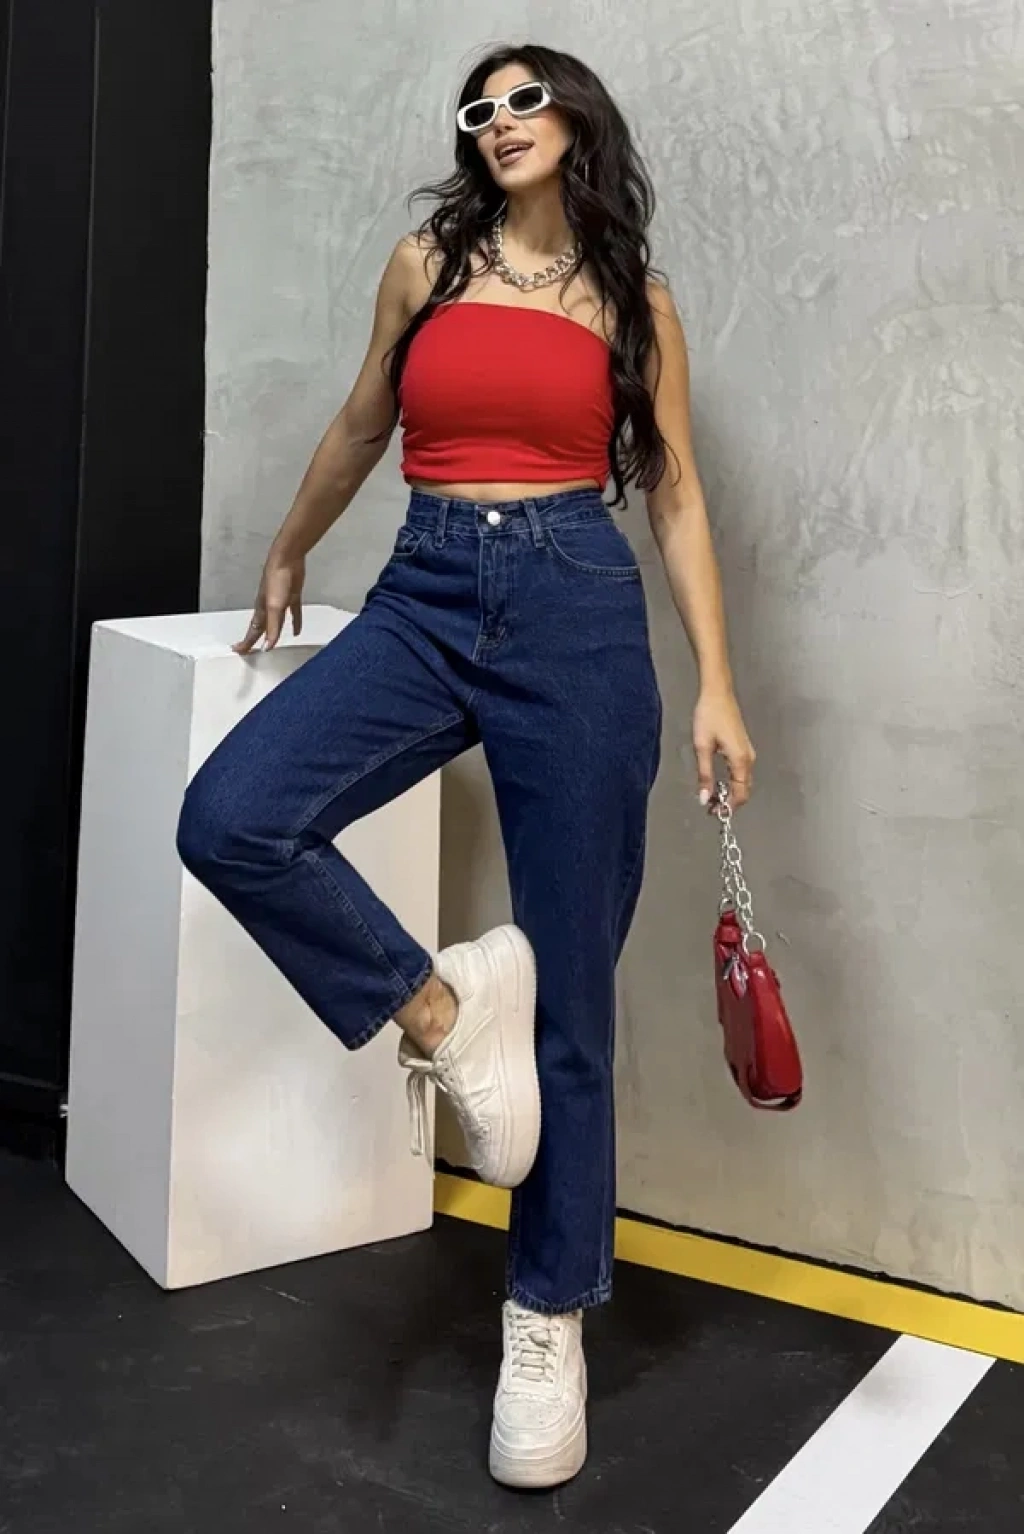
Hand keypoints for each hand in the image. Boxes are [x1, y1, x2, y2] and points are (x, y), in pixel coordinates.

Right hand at [233, 547, 305, 653]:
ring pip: (276, 623)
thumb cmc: (277, 579)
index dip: (246, 642)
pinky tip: (296, 631)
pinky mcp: (292, 596)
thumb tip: (267, 646)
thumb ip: (272, 627)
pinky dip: (294, 623)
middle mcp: (269, 608)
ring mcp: (280, 602)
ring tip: (272, 643)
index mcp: (262, 611)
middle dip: (255, 639)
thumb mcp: (274, 607)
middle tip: (250, 649)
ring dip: (274, 633)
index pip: (253, 632)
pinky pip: (293, 614)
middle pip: (261, 628)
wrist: (288, 559)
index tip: (239, 651)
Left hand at [693, 688, 755, 810]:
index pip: (740, 794)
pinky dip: (731, 781)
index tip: (714, 812)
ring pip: (743, 782)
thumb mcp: (702, 747)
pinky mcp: (743, 747)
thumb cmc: (709, 715)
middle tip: (710, 807)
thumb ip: (705, 775)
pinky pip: (741, 772)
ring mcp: (748, 752)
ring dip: (729, 792)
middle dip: (729, 802)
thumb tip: (705, 798)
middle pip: (744, 790)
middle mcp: (748, 758)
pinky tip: (717, 782)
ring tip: (711, 796)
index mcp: (740, 760)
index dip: (729, 807)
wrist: (718, 693)